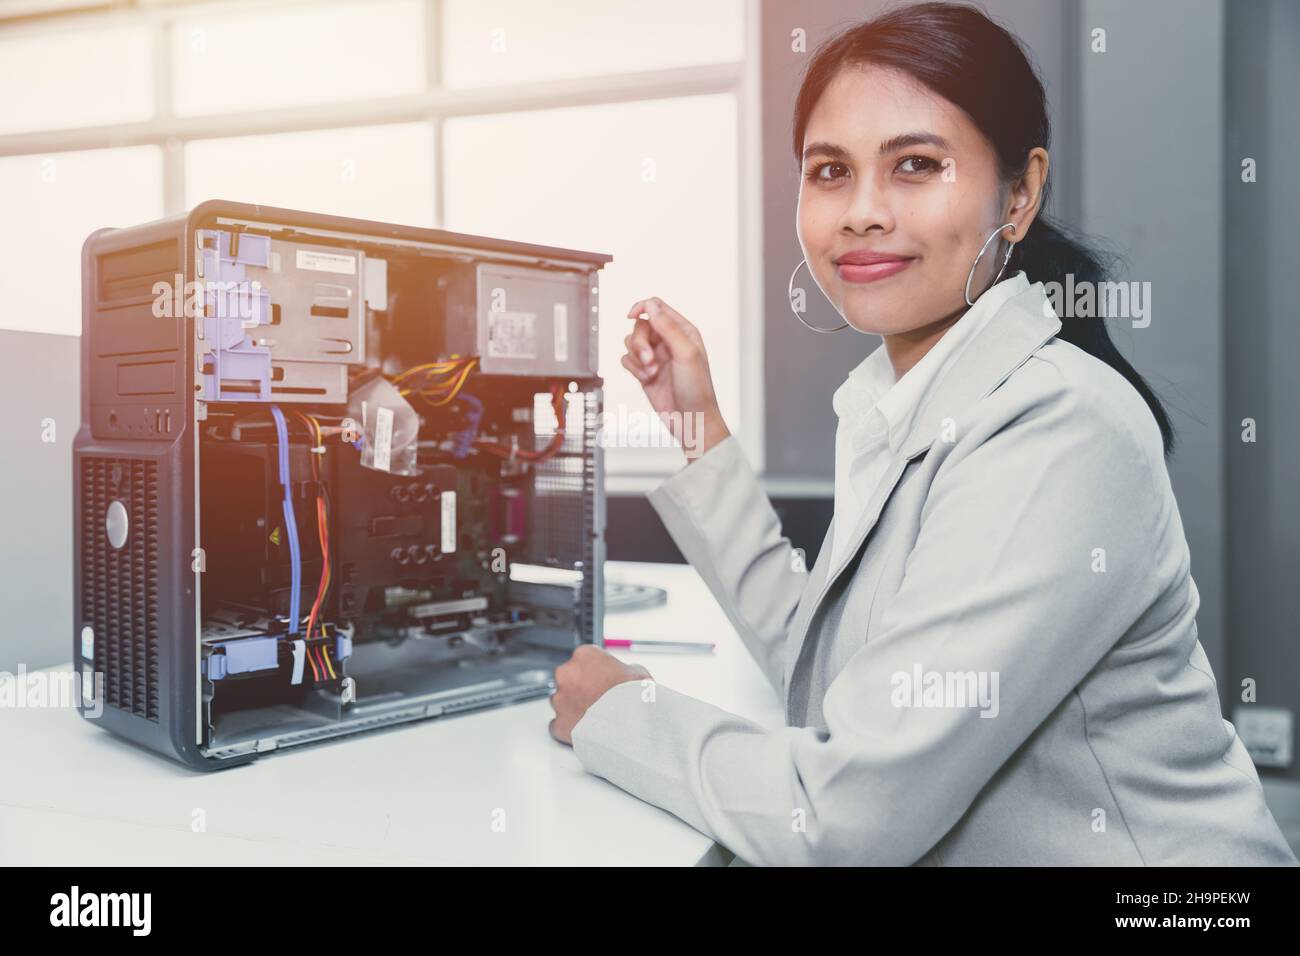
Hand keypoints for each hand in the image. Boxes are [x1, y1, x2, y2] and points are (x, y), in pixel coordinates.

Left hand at [548, 644, 652, 745]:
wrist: (630, 726)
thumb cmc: (634, 697)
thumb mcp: (637, 672)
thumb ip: (623, 670)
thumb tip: (626, 675)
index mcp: (585, 655)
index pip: (584, 659)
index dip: (595, 672)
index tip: (602, 680)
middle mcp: (566, 673)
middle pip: (568, 678)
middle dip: (580, 688)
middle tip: (598, 699)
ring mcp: (560, 699)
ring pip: (561, 701)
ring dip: (573, 707)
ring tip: (594, 718)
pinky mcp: (558, 723)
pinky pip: (559, 725)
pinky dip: (569, 728)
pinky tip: (585, 731)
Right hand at [623, 297, 731, 460]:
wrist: (691, 420)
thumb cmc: (697, 389)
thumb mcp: (686, 353)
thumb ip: (668, 327)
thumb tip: (650, 305)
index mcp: (683, 331)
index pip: (657, 307)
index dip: (641, 307)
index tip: (631, 316)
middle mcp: (668, 341)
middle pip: (640, 326)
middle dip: (640, 342)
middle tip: (649, 360)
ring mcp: (655, 356)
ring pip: (631, 342)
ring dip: (636, 357)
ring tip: (650, 372)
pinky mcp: (644, 371)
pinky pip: (627, 359)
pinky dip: (632, 368)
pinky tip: (645, 378)